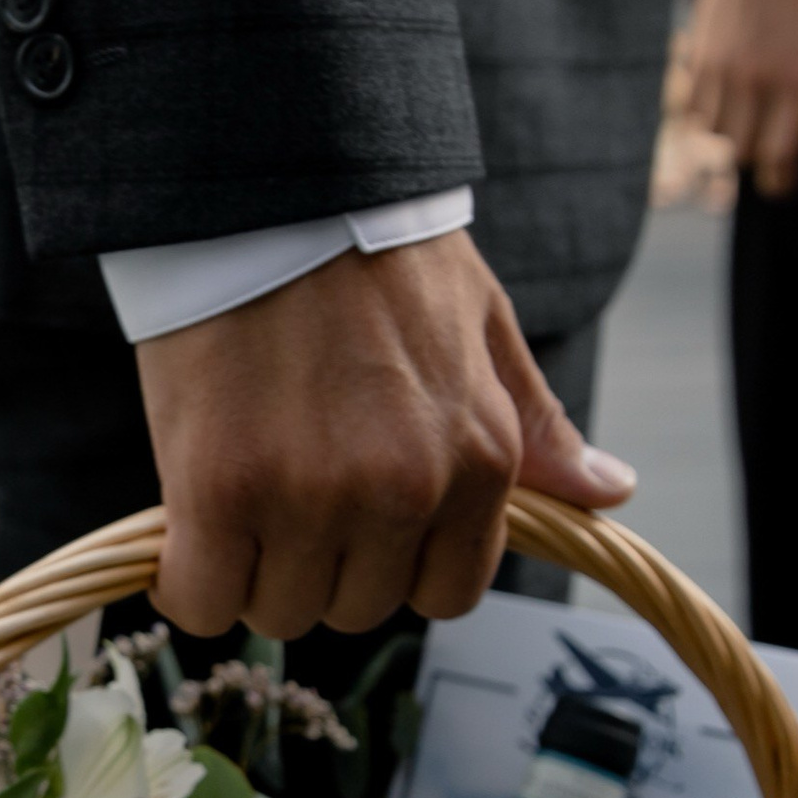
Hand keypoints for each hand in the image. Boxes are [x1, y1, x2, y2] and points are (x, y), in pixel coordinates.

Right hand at [137, 229, 636, 639]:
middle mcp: (404, 492)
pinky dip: (189, 581)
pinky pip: (205, 599)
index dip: (393, 565)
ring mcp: (312, 496)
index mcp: (478, 459)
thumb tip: (611, 491)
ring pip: (280, 610)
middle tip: (284, 491)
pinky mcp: (221, 492)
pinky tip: (185, 533)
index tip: (355, 522)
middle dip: (320, 567)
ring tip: (236, 496)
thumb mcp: (482, 324)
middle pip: (356, 609)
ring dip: (252, 573)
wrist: (269, 187)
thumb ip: (536, 425)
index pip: (446, 594)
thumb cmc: (373, 250)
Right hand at [684, 0, 797, 195]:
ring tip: (745, 131)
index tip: (789, 186)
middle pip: (742, 153)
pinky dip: (705, 119)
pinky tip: (721, 109)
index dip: (783, 182)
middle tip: (770, 155)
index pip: (781, 154)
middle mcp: (754, 83)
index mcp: (796, 79)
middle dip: (757, 162)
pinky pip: (693, 109)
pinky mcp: (698, 58)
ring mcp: (721, 72)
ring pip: (713, 135)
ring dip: (729, 141)